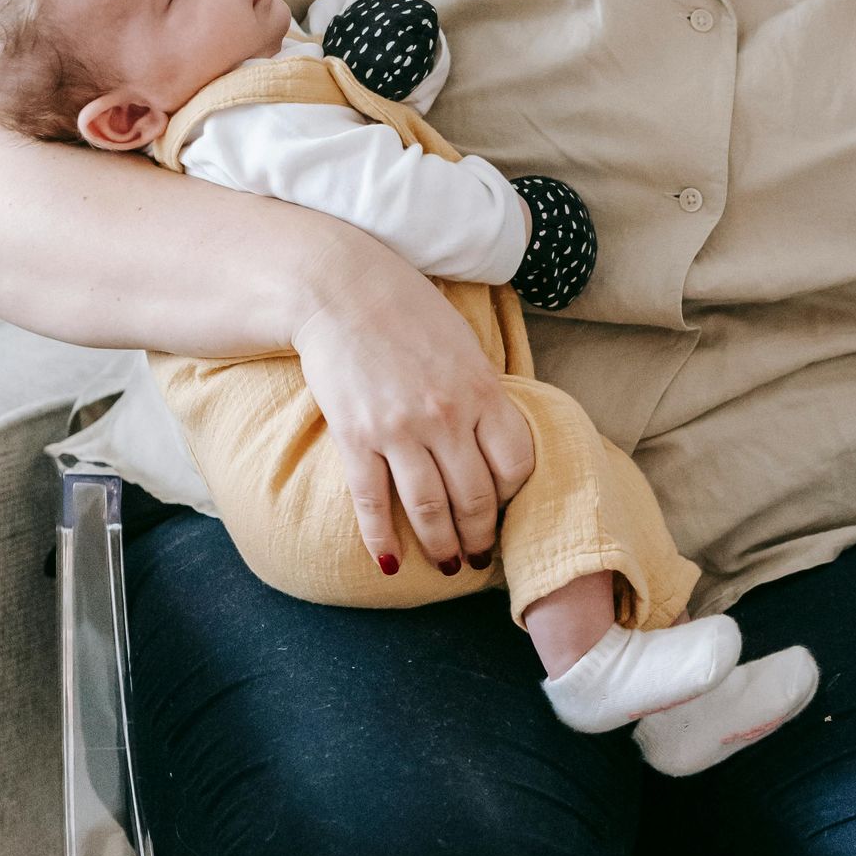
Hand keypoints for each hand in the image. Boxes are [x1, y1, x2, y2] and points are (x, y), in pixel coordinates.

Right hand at [292, 244, 536, 572]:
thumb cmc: (407, 312)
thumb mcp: (463, 346)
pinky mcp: (355, 436)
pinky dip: (381, 539)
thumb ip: (482, 392)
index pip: (516, 464)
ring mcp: (400, 429)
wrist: (340, 289)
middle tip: (480, 556)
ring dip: (441, 546)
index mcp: (481, 391)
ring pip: (429, 508)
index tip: (507, 509)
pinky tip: (389, 564)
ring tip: (447, 565)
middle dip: (480, 535)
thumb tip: (496, 437)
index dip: (514, 495)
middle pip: (475, 496)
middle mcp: (446, 415)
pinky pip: (372, 502)